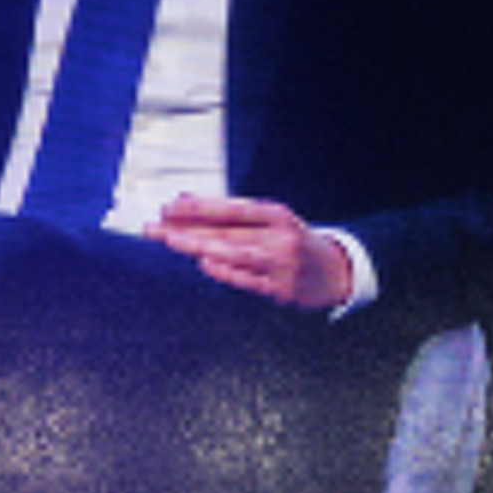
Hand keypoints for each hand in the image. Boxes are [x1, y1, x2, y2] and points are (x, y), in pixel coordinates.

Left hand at [148, 195, 352, 309]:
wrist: (337, 272)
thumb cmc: (296, 244)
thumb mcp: (272, 221)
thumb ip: (232, 215)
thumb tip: (186, 202)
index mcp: (276, 215)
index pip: (229, 208)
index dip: (197, 207)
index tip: (169, 207)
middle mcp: (278, 237)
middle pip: (225, 231)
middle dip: (186, 228)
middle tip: (156, 227)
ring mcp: (280, 264)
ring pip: (233, 253)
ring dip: (199, 246)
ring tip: (171, 241)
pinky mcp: (280, 290)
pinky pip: (246, 279)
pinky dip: (224, 271)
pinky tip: (204, 263)